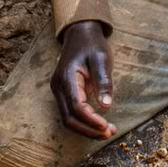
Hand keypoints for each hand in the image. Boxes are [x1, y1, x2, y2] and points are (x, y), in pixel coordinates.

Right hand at [50, 20, 117, 139]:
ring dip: (86, 128)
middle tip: (109, 133)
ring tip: (106, 132)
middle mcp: (58, 86)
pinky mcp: (63, 93)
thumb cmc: (92, 45)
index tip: (106, 126)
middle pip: (69, 118)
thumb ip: (103, 82)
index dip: (91, 120)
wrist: (80, 33)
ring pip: (68, 119)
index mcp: (67, 77)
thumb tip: (106, 105)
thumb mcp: (102, 59)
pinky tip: (98, 124)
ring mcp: (58, 91)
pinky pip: (70, 113)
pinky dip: (84, 121)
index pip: (76, 106)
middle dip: (88, 129)